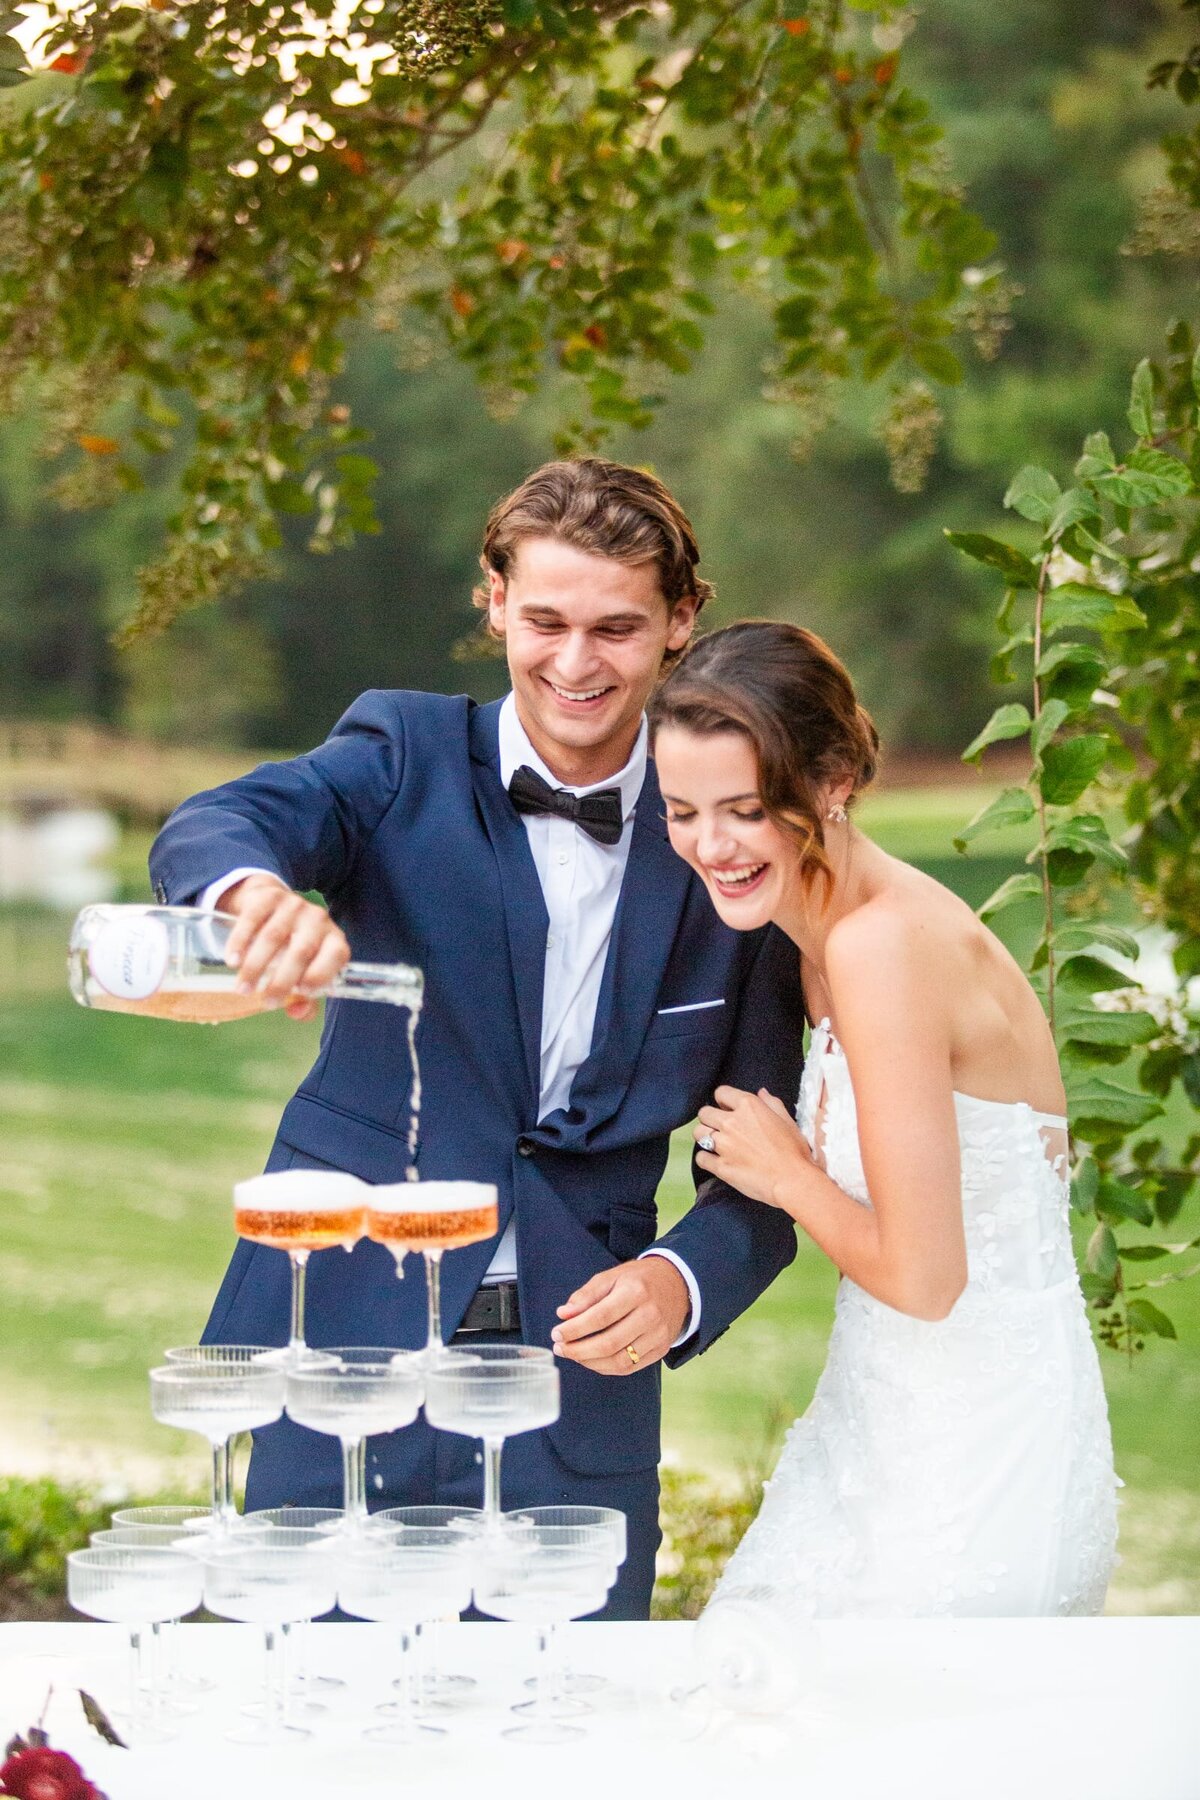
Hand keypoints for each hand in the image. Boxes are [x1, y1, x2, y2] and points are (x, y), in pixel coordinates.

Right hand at [220, 874, 350, 1021]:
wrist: (274, 905)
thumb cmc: (293, 949)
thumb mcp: (304, 972)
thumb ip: (305, 1000)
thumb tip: (296, 1012)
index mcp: (334, 940)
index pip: (337, 955)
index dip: (320, 974)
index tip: (300, 991)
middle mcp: (318, 919)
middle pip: (301, 952)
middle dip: (282, 981)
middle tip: (265, 1002)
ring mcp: (294, 905)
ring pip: (273, 937)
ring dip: (255, 966)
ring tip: (243, 988)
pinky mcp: (269, 896)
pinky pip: (252, 920)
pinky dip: (240, 942)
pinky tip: (232, 961)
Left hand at [551, 1257, 689, 1375]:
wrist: (678, 1284)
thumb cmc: (639, 1280)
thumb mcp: (612, 1276)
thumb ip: (586, 1295)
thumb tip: (563, 1315)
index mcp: (636, 1292)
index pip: (600, 1317)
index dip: (575, 1329)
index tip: (556, 1333)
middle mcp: (650, 1315)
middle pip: (609, 1343)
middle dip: (578, 1350)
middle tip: (560, 1348)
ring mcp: (658, 1335)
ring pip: (619, 1361)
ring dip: (590, 1362)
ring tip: (573, 1355)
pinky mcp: (661, 1350)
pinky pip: (630, 1368)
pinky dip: (606, 1368)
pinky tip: (592, 1360)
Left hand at [694, 1084, 815, 1211]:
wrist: (793, 1180)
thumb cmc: (795, 1150)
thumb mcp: (787, 1120)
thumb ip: (771, 1104)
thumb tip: (761, 1092)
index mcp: (749, 1106)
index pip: (721, 1092)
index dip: (723, 1101)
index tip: (728, 1109)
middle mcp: (732, 1122)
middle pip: (704, 1113)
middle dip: (710, 1118)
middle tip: (721, 1128)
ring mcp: (724, 1145)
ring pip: (699, 1133)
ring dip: (706, 1136)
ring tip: (716, 1143)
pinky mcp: (720, 1166)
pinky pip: (700, 1158)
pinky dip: (705, 1159)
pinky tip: (714, 1161)